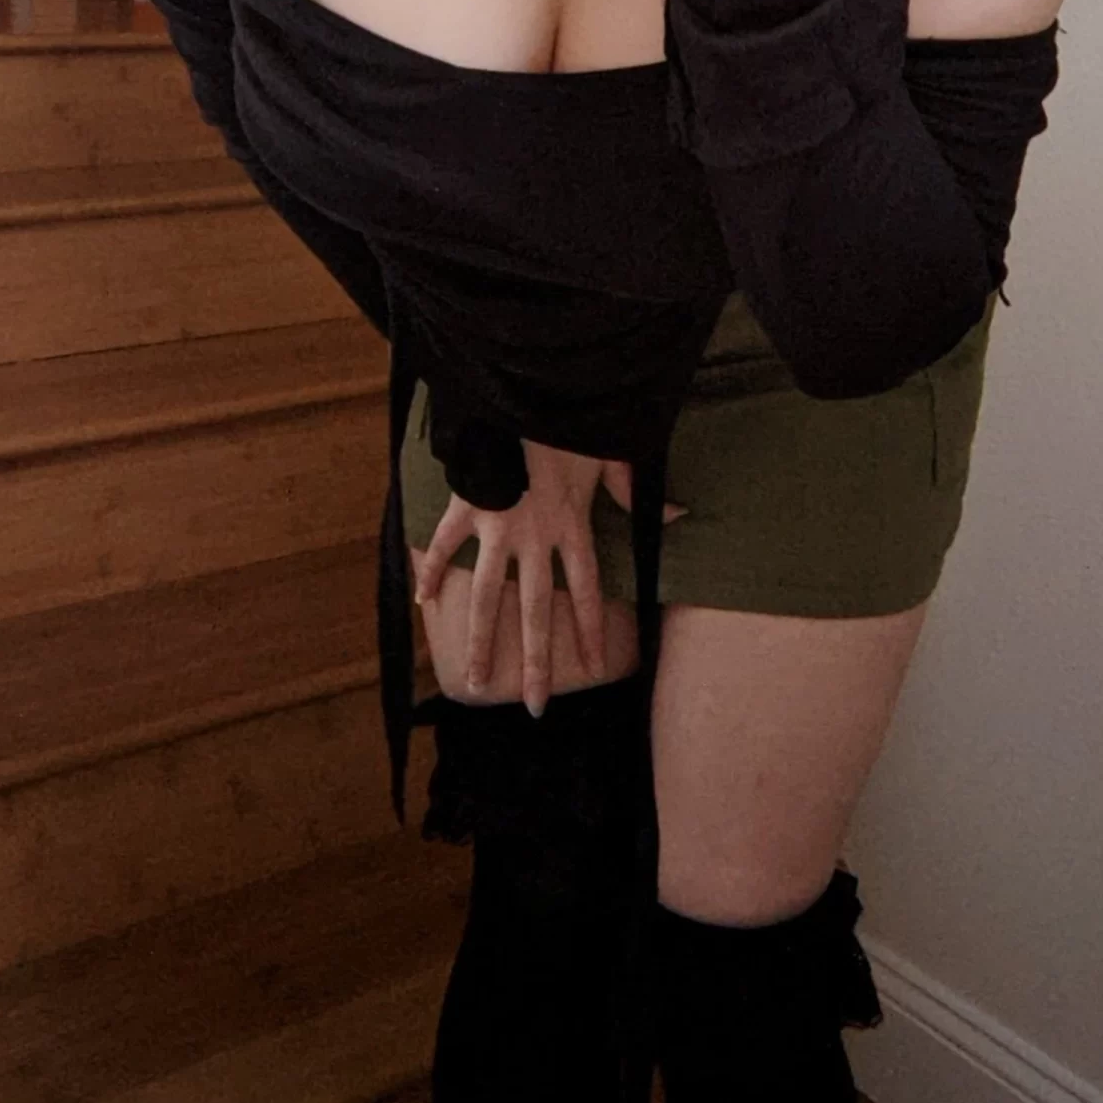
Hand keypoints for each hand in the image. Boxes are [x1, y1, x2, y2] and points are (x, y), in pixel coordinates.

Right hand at [410, 440, 685, 715]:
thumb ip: (635, 493)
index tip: (596, 667)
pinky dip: (430, 570)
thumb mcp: (613, 454)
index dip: (592, 629)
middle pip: (536, 611)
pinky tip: (422, 604)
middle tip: (533, 709)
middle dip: (535, 662)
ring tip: (474, 681)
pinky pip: (445, 544)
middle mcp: (535, 537)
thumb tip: (680, 515)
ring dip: (480, 640)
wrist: (526, 393)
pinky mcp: (468, 506)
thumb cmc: (572, 421)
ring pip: (486, 595)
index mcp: (572, 526)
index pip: (587, 590)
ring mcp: (497, 526)